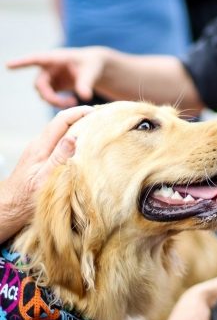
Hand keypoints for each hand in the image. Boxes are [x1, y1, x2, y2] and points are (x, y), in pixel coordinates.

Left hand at [0, 106, 93, 240]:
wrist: (11, 207)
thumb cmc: (27, 198)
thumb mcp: (45, 179)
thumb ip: (58, 158)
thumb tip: (73, 138)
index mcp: (40, 147)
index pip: (61, 121)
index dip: (79, 112)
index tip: (97, 112)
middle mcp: (39, 144)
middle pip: (61, 123)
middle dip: (81, 116)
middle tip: (101, 117)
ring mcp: (40, 150)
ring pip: (61, 131)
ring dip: (78, 126)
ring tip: (96, 127)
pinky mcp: (42, 157)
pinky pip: (60, 141)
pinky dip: (74, 137)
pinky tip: (84, 143)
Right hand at [7, 47, 106, 107]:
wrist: (95, 67)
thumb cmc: (92, 64)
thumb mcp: (91, 72)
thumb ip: (86, 84)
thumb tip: (85, 97)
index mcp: (55, 58)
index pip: (36, 59)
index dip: (22, 63)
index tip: (8, 65)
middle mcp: (48, 67)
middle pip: (40, 84)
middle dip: (50, 97)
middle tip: (67, 104)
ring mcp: (50, 77)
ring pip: (43, 92)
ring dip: (54, 101)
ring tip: (73, 102)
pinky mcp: (54, 85)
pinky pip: (49, 96)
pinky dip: (58, 102)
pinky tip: (72, 102)